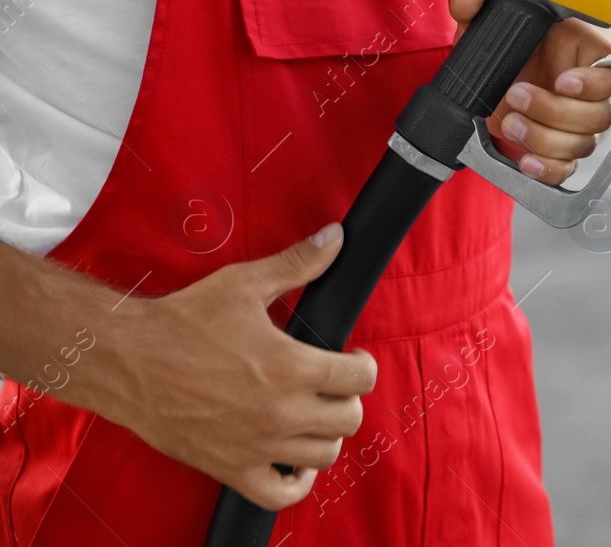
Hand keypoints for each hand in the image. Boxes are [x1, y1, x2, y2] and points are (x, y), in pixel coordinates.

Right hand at [97, 224, 376, 509]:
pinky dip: (297, 482)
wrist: (126, 359)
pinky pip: (281, 493)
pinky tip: (295, 460)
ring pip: (323, 454)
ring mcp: (256, 446)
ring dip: (326, 433)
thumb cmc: (183, 321)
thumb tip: (335, 238)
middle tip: (330, 384)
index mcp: (291, 368)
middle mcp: (280, 412)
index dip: (363, 365)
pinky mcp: (230, 468)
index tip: (351, 359)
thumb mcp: (245, 283)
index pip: (362, 379)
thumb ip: (298, 263)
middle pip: (349, 419)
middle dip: (347, 398)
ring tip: (313, 413)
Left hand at [449, 0, 610, 183]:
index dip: (594, 83)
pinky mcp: (557, 149)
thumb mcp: (485, 20)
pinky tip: (526, 161)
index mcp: (584, 52)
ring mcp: (575, 124)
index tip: (563, 81)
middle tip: (516, 95)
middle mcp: (588, 91)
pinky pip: (567, 169)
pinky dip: (547, 169)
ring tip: (510, 122)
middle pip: (599, 115)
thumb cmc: (502, 44)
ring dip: (544, 139)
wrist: (487, 79)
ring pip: (583, 144)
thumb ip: (475, 3)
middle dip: (555, 112)